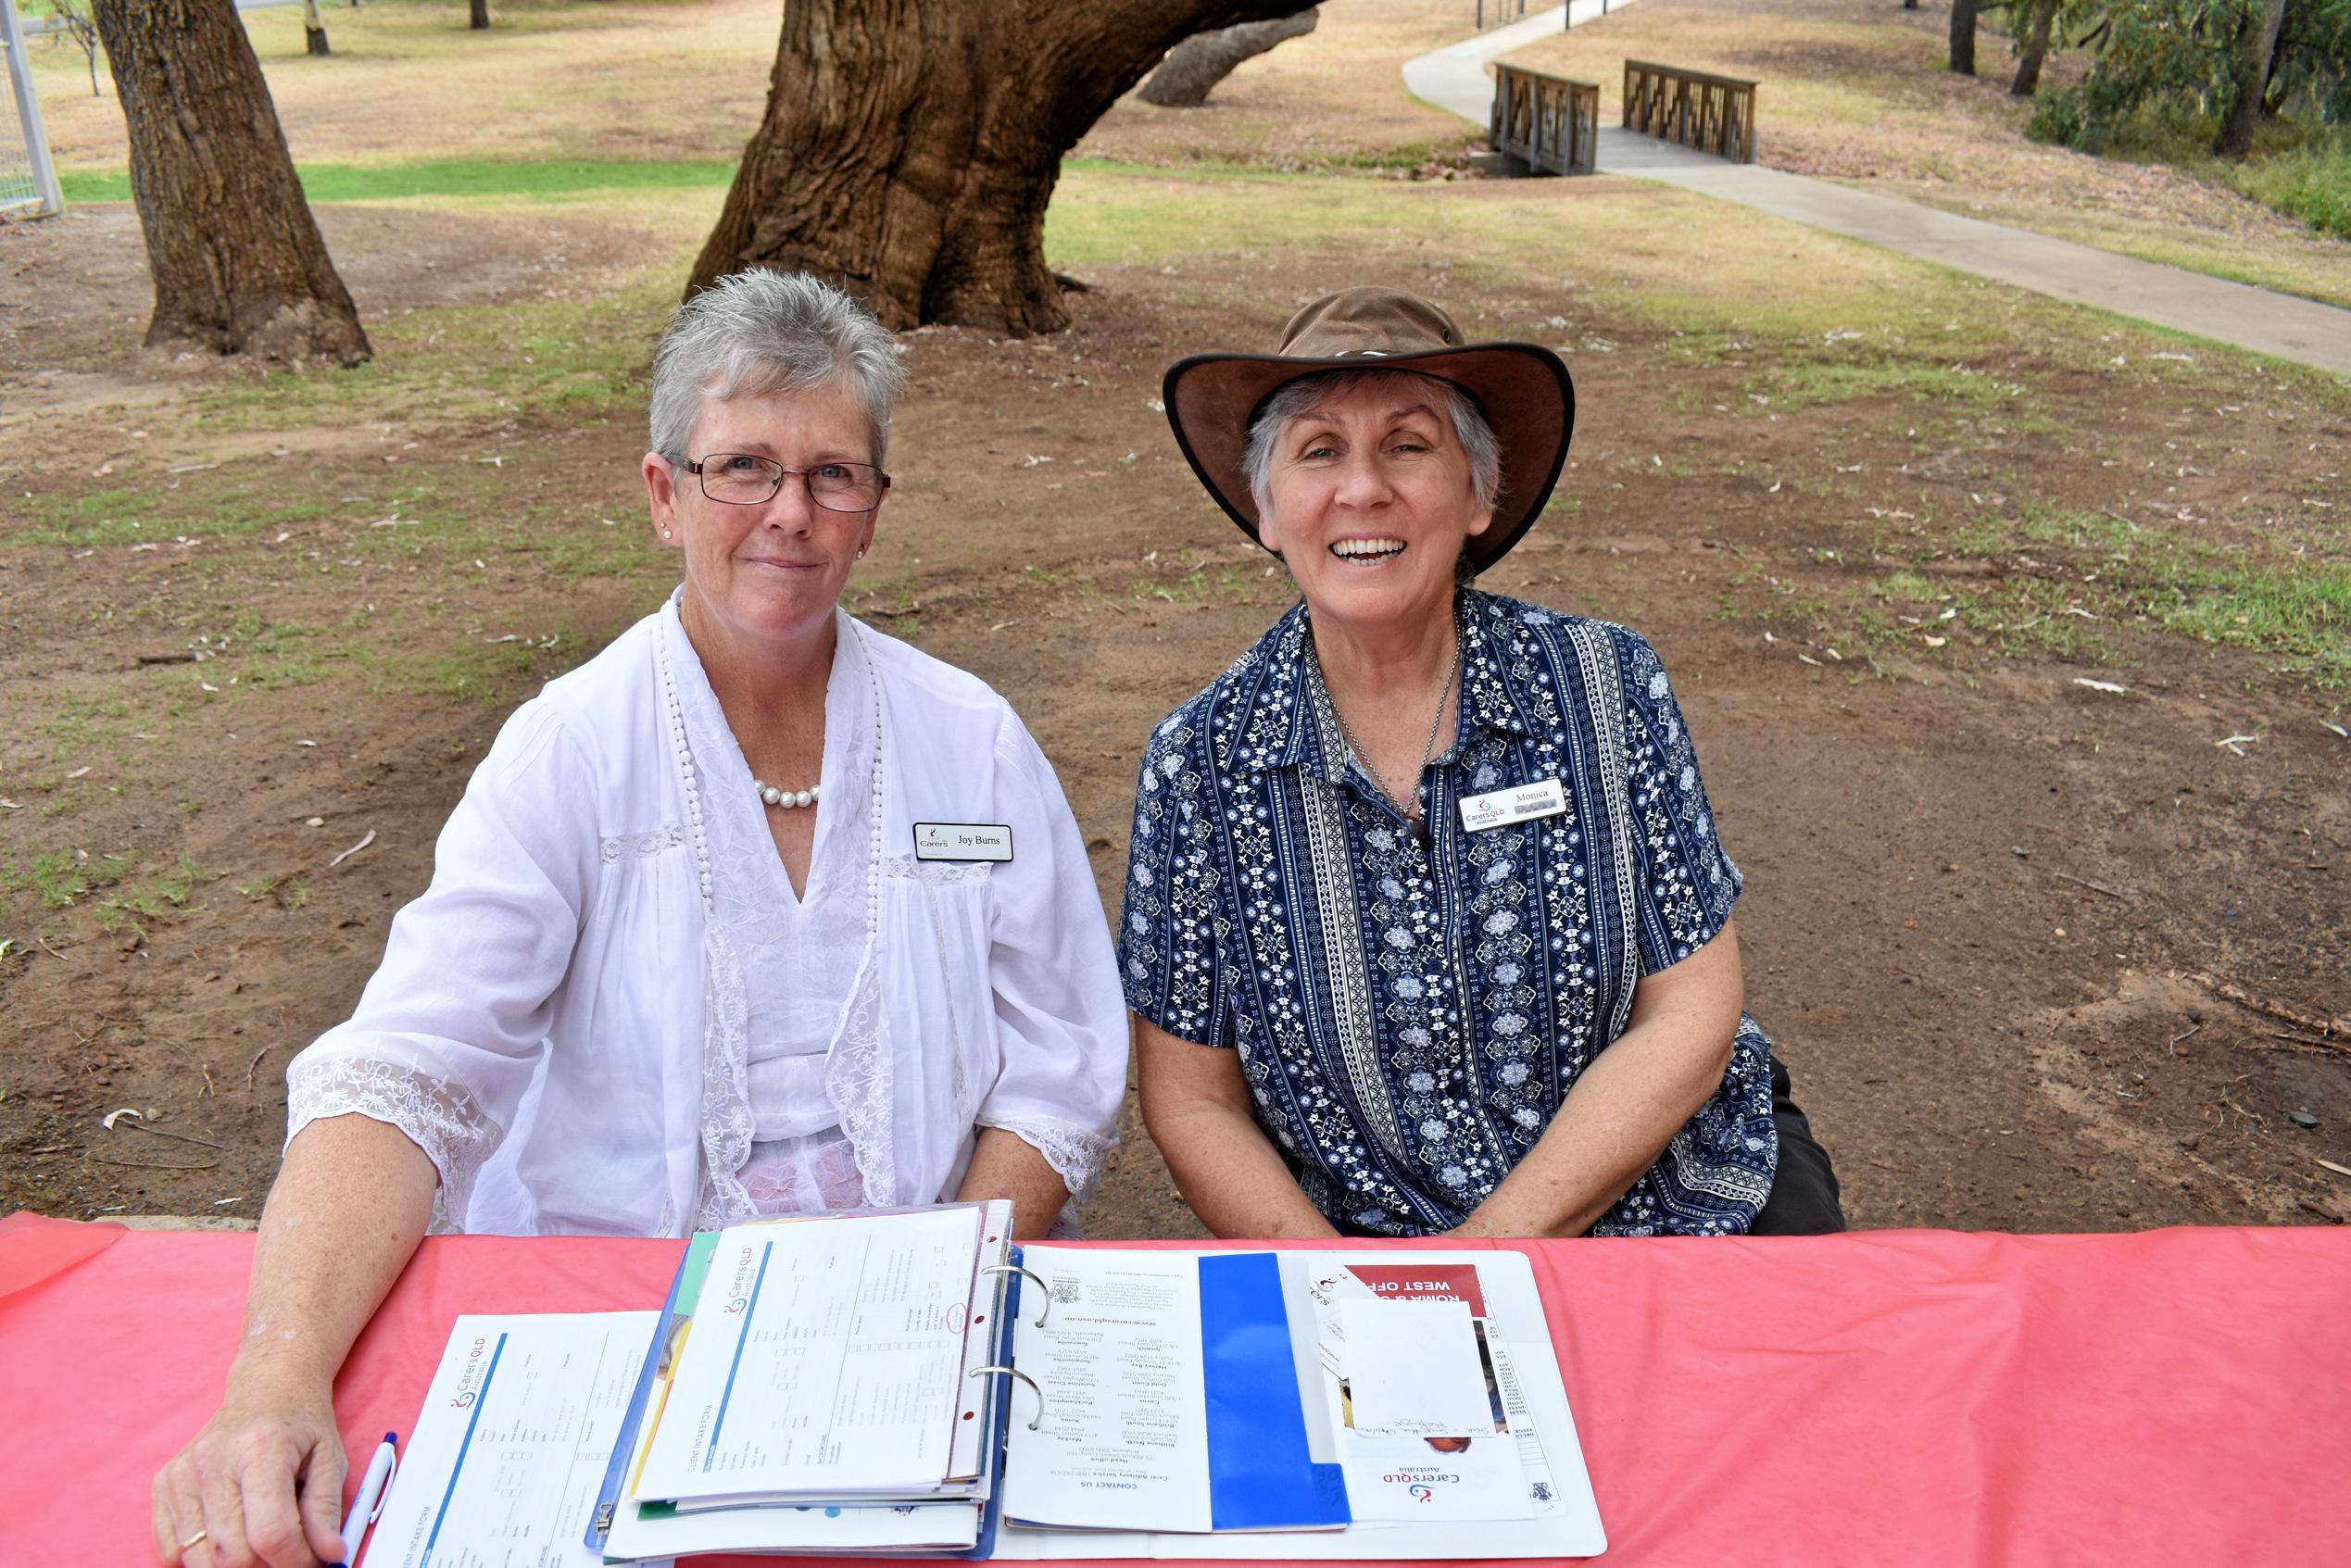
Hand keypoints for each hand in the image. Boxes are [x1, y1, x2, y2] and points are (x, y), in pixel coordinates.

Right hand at [151, 1366, 349, 1567]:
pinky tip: (228, 1536)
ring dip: (234, 1566)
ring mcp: (183, 1473)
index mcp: (261, 1449)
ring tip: (261, 1543)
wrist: (267, 1387)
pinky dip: (199, 1558)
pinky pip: (170, 1549)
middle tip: (288, 1554)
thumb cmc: (301, 1423)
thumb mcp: (330, 1459)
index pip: (271, 1532)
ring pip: (200, 1558)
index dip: (294, 1561)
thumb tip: (331, 1556)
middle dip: (266, 1566)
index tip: (310, 1563)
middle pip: (232, 1553)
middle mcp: (213, 1461)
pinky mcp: (164, 1483)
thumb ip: (326, 1511)